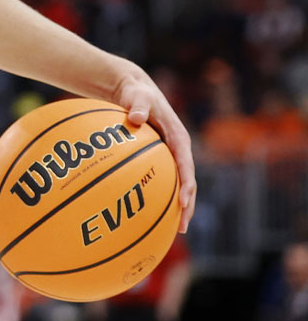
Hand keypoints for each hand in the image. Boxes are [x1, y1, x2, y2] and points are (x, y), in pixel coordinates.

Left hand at [112, 68, 196, 232]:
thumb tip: (137, 118)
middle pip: (187, 181)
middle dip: (187, 205)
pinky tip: (152, 216)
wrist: (133, 90)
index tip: (183, 202)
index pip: (186, 164)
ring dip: (178, 207)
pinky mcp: (159, 158)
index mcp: (178, 137)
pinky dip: (161, 196)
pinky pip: (162, 180)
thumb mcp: (137, 96)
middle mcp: (178, 149)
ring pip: (178, 185)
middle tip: (181, 227)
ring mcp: (169, 156)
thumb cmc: (135, 93)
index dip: (186, 184)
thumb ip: (138, 105)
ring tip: (175, 231)